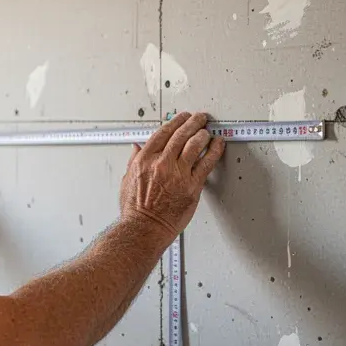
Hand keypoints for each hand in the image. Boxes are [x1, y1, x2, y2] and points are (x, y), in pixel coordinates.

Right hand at [119, 112, 224, 243]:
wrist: (144, 228)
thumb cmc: (135, 210)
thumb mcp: (127, 180)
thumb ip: (133, 161)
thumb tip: (136, 148)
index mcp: (144, 160)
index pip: (163, 132)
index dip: (175, 121)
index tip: (182, 117)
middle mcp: (161, 163)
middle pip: (181, 134)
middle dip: (193, 122)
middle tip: (200, 118)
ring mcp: (178, 174)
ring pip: (195, 144)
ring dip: (203, 134)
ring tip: (207, 131)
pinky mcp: (192, 186)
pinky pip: (207, 163)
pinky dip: (215, 151)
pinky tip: (218, 144)